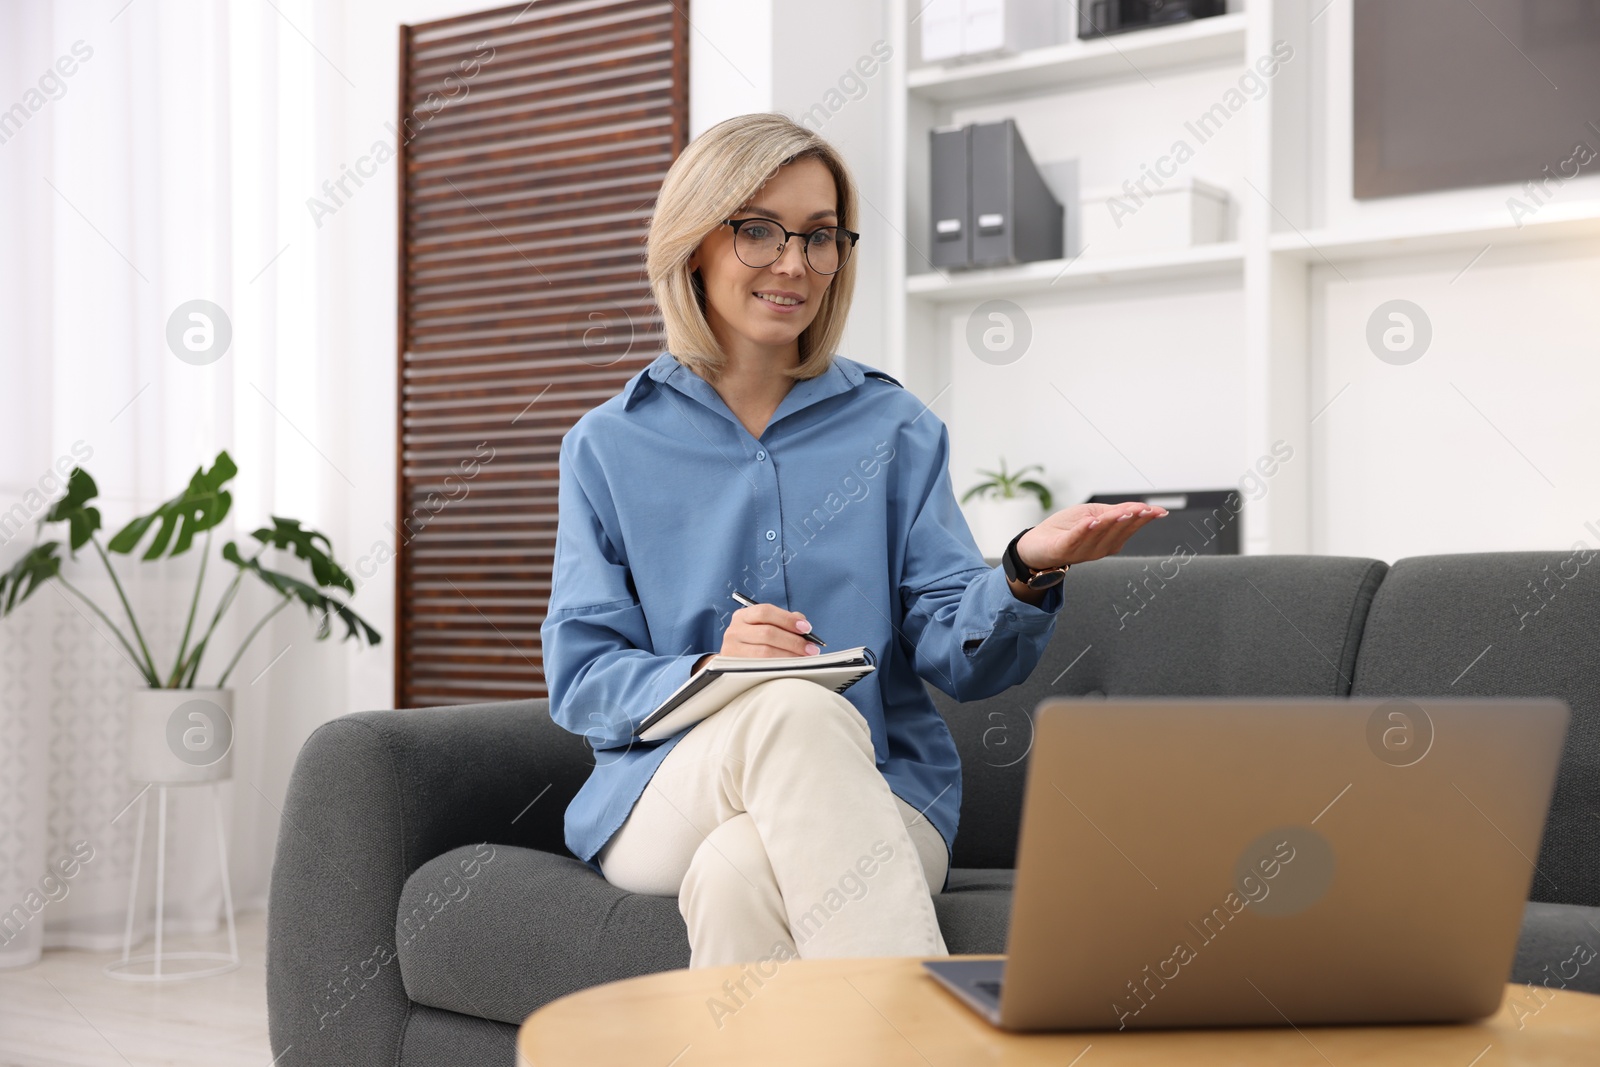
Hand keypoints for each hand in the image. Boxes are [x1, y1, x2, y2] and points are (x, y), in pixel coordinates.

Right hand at [696, 601, 820, 670]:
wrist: (734, 663)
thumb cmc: (755, 642)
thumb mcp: (765, 626)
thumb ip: (784, 621)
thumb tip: (803, 623)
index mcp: (743, 616)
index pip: (765, 612)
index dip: (787, 619)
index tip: (806, 628)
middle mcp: (734, 630)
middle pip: (767, 633)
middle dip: (793, 641)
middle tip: (811, 648)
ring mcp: (732, 649)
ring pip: (765, 652)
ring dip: (789, 655)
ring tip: (804, 658)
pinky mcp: (735, 667)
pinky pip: (761, 667)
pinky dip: (779, 666)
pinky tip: (790, 667)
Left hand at [1015, 502, 1168, 570]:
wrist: (1037, 543)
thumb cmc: (1066, 528)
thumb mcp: (1094, 514)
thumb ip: (1115, 511)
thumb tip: (1141, 507)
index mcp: (1109, 540)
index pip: (1130, 528)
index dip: (1144, 519)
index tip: (1158, 511)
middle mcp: (1099, 548)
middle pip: (1117, 532)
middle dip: (1130, 520)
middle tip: (1141, 509)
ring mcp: (1082, 551)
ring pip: (1099, 535)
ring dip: (1110, 523)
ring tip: (1120, 512)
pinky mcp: (1063, 549)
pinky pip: (1075, 539)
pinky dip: (1083, 531)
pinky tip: (1090, 521)